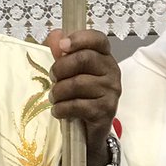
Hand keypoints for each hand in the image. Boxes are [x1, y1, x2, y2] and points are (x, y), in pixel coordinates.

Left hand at [44, 28, 120, 165]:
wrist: (89, 130)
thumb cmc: (79, 95)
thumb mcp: (69, 72)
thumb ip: (62, 53)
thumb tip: (55, 35)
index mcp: (104, 57)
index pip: (98, 39)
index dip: (79, 38)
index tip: (62, 46)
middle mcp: (112, 72)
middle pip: (83, 59)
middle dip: (60, 68)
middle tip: (52, 78)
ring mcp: (111, 92)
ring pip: (77, 84)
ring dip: (58, 92)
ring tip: (55, 97)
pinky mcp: (105, 111)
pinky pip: (77, 105)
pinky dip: (61, 108)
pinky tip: (58, 111)